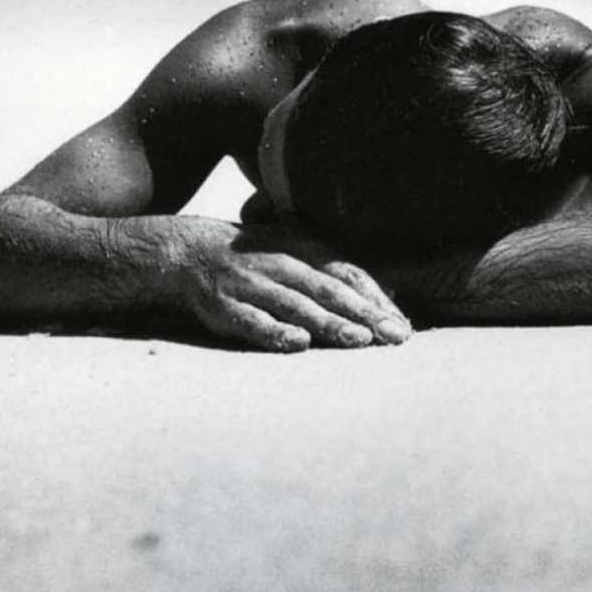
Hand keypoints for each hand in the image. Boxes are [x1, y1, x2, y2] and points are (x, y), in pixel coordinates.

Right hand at [175, 217, 411, 351]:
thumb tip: (387, 293)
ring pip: (296, 305)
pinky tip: (298, 343)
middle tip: (395, 335)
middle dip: (364, 313)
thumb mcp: (297, 250)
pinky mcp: (226, 307)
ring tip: (359, 340)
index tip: (401, 323)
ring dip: (329, 323)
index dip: (375, 297)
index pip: (348, 272)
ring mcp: (253, 284)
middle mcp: (282, 263)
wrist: (190, 251)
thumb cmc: (258, 257)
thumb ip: (337, 272)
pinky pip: (253, 321)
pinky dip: (275, 332)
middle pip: (329, 289)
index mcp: (304, 248)